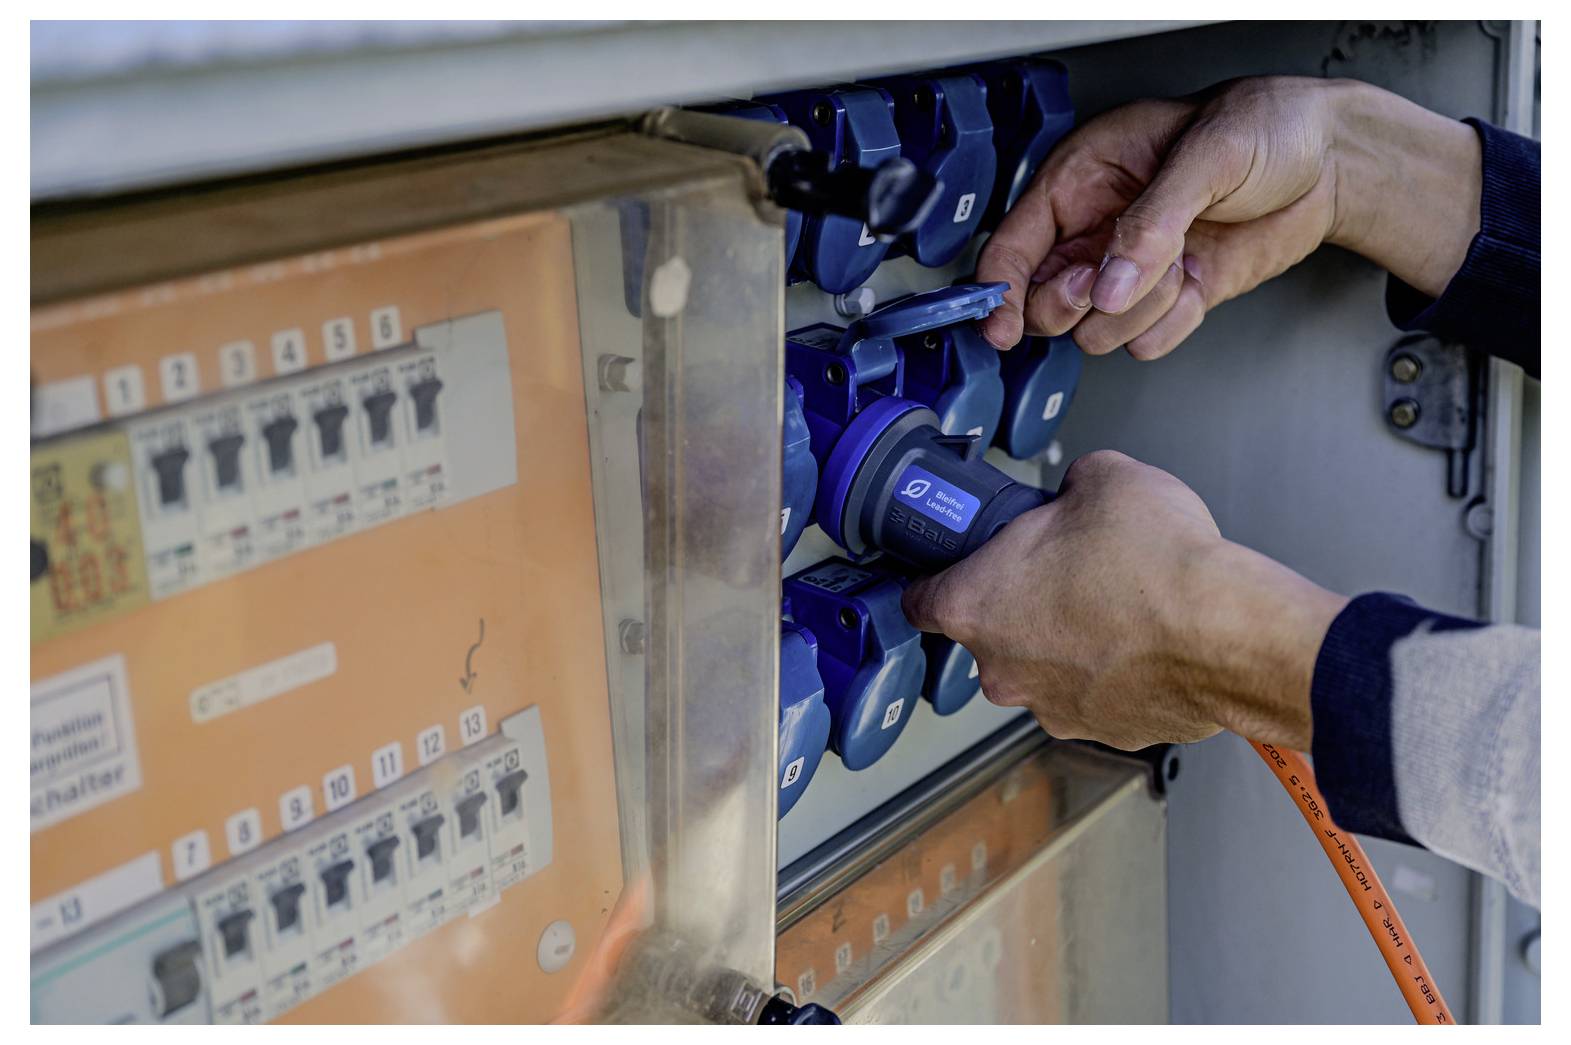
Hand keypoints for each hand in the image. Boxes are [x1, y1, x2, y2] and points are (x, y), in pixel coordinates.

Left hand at [900, 450, 1347, 749]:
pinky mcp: (1106, 731)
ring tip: (1119, 605)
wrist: (1228, 634)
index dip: (940, 575)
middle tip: (1066, 569)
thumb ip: (1071, 483)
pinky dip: (1113, 672)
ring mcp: (1052, 708)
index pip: (920, 598)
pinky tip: (1147, 641)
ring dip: (1068, 642)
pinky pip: (1096, 695)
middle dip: (1021, 604)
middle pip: (989, 634)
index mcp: (975, 605)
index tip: (960, 565)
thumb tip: (1079, 489)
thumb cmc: (1156, 564)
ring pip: (1044, 668)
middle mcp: (1002, 670)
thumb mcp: (1103, 478)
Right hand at [976, 76, 1480, 358]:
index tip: (1001, 327)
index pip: (1015, 245)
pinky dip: (1171, 325)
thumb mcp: (1204, 156)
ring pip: (1095, 330)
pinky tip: (1196, 285)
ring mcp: (1134, 270)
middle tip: (1108, 283)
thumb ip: (1151, 222)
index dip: (1001, 290)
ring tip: (1177, 267)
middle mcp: (1100, 229)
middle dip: (1078, 302)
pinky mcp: (1171, 298)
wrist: (1335, 162)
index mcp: (1084, 178)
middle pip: (1046, 301)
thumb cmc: (1267, 126)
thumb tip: (1108, 283)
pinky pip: (1146, 341)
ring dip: (1136, 311)